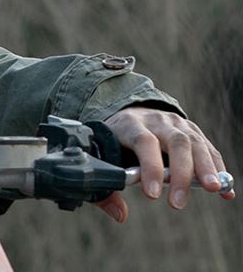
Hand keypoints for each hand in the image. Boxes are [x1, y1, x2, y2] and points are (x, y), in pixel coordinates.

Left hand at [94, 106, 233, 222]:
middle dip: (181, 173)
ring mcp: (177, 124)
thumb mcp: (103, 157)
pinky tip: (225, 191)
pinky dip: (218, 169)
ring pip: (195, 143)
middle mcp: (156, 120)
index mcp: (130, 124)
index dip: (150, 167)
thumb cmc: (114, 141)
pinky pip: (208, 149)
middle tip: (178, 202)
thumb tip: (120, 215)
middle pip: (175, 142)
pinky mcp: (192, 131)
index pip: (144, 141)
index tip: (152, 195)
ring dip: (206, 168)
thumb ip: (107, 187)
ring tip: (214, 190)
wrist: (129, 113)